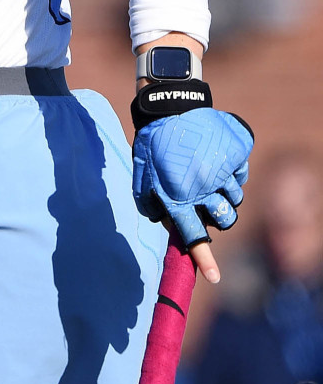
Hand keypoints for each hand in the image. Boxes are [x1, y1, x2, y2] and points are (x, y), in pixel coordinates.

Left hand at [133, 108, 252, 279]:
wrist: (170, 105)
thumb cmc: (153, 143)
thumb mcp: (143, 173)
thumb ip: (150, 202)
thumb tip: (166, 225)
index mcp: (177, 194)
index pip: (193, 235)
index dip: (204, 259)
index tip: (215, 278)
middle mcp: (202, 186)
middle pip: (224, 220)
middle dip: (220, 217)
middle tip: (209, 201)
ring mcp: (222, 170)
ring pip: (235, 197)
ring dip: (224, 190)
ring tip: (206, 171)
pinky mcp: (237, 154)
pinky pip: (241, 174)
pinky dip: (231, 169)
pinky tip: (214, 155)